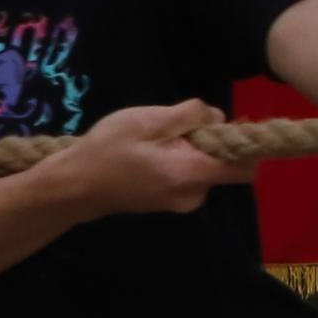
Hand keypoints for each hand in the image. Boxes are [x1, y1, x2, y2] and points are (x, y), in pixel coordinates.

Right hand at [40, 97, 239, 219]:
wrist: (72, 187)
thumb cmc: (106, 150)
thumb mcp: (146, 120)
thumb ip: (189, 114)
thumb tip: (217, 117)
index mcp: (192, 173)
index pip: (245, 167)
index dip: (242, 144)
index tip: (219, 126)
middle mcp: (193, 195)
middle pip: (221, 165)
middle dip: (204, 143)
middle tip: (168, 128)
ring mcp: (179, 203)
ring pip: (201, 170)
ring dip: (187, 152)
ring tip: (151, 142)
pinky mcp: (166, 203)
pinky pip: (185, 178)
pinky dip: (175, 164)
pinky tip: (146, 156)